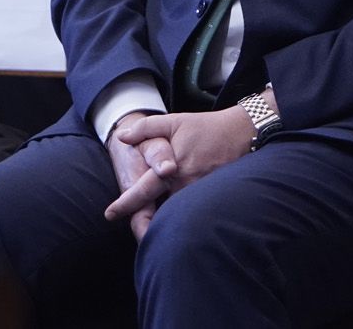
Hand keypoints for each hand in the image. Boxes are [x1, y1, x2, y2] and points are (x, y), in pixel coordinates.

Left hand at [106, 108, 253, 223]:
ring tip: (154, 230)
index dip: (125, 205)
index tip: (109, 214)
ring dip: (167, 221)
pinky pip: (195, 211)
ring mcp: (202, 193)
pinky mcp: (216, 197)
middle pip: (161, 211)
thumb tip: (122, 136)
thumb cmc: (206, 128)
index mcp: (172, 168)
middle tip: (136, 231)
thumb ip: (146, 128)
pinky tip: (183, 221)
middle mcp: (186, 184)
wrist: (243, 132)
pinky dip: (186, 216)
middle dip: (147, 223)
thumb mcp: (174, 122)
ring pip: (179, 214)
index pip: (143, 191)